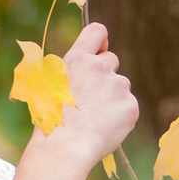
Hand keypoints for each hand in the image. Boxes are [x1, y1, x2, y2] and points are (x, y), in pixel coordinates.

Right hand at [42, 22, 141, 173]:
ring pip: (120, 86)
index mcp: (78, 59)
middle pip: (111, 60)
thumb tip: (81, 70)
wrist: (64, 148)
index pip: (97, 31)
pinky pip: (127, 107)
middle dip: (104, 75)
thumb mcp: (47, 85)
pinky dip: (119, 116)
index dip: (100, 40)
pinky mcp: (130, 106)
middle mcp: (100, 67)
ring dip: (111, 97)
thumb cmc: (49, 121)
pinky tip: (103, 128)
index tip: (99, 51)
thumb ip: (69, 70)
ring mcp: (118, 86)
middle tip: (89, 98)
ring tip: (92, 119)